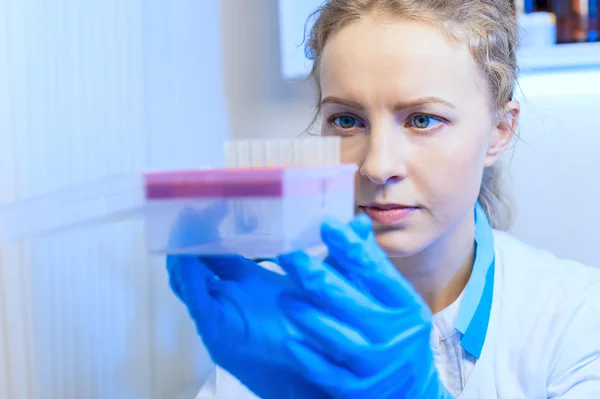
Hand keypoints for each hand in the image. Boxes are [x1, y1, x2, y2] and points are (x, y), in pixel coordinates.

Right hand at [166, 208, 328, 398]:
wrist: (320, 378)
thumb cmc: (320, 333)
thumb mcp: (329, 289)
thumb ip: (339, 257)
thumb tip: (360, 226)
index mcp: (250, 282)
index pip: (221, 249)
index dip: (213, 225)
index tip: (212, 197)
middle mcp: (231, 296)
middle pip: (198, 262)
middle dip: (190, 235)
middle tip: (188, 205)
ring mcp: (222, 315)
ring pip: (189, 281)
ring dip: (182, 254)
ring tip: (180, 227)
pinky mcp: (219, 334)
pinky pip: (198, 305)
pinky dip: (188, 282)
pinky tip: (185, 262)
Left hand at [276, 215, 452, 398]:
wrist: (412, 391)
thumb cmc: (398, 332)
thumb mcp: (395, 298)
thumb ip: (372, 263)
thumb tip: (356, 223)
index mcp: (405, 305)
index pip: (375, 271)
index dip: (349, 247)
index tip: (326, 225)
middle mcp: (393, 333)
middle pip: (349, 301)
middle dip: (315, 277)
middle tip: (289, 258)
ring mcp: (375, 364)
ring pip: (335, 335)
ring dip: (305, 314)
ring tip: (285, 297)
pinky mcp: (357, 389)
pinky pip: (326, 371)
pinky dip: (307, 355)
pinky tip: (290, 340)